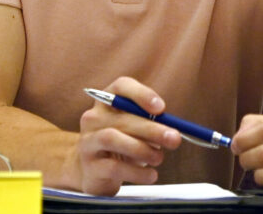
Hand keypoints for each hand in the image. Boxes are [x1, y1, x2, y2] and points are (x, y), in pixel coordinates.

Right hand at [74, 76, 181, 194]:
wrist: (94, 171)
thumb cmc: (123, 143)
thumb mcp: (135, 128)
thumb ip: (151, 124)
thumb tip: (172, 132)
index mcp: (107, 101)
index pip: (121, 86)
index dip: (142, 94)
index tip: (161, 108)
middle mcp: (93, 117)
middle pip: (122, 117)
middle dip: (151, 128)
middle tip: (174, 139)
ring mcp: (88, 141)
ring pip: (113, 138)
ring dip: (142, 149)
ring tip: (159, 158)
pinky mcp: (90, 166)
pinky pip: (114, 167)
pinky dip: (137, 172)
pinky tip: (151, 175)